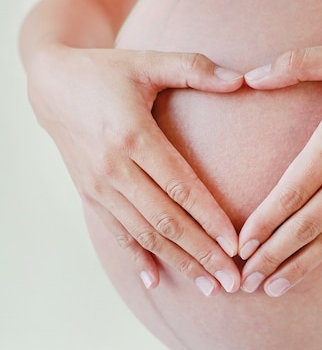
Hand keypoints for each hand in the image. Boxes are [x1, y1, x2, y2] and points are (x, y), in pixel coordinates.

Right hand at [26, 44, 243, 294]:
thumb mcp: (148, 62)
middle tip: (233, 282)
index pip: (180, 186)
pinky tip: (156, 280)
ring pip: (144, 234)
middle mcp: (114, 168)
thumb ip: (195, 69)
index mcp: (133, 136)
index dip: (210, 218)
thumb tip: (242, 78)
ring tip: (209, 288)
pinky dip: (137, 258)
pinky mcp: (90, 194)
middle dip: (202, 254)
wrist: (51, 85)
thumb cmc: (105, 71)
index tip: (237, 245)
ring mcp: (99, 186)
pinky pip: (116, 233)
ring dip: (178, 262)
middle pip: (166, 220)